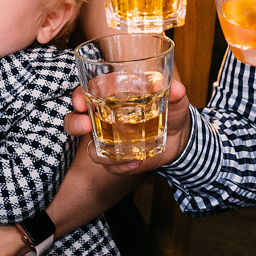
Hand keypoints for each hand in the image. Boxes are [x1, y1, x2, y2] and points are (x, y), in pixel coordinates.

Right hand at [65, 77, 189, 174]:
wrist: (181, 137)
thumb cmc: (172, 110)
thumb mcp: (176, 100)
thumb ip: (175, 93)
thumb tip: (177, 88)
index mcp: (114, 95)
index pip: (88, 92)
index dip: (79, 96)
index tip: (81, 102)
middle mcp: (105, 117)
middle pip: (77, 119)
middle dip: (75, 123)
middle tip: (85, 125)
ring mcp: (109, 139)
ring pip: (89, 147)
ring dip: (98, 153)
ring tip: (117, 155)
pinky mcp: (117, 158)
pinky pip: (110, 165)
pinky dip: (121, 166)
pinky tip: (135, 163)